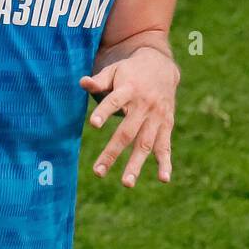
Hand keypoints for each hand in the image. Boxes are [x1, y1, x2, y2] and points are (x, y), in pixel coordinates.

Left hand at [79, 47, 179, 187]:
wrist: (162, 66)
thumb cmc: (130, 71)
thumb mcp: (115, 70)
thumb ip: (99, 80)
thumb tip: (82, 83)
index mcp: (129, 89)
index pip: (115, 100)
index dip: (105, 112)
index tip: (93, 124)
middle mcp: (144, 105)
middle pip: (127, 132)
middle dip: (112, 152)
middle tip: (98, 172)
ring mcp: (156, 117)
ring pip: (145, 143)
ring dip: (136, 164)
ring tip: (126, 183)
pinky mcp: (166, 125)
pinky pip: (165, 146)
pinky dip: (165, 163)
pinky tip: (164, 179)